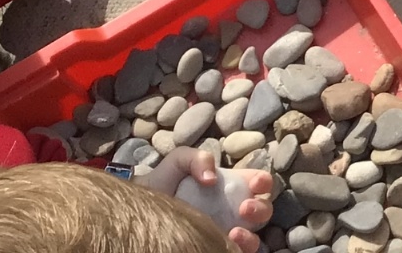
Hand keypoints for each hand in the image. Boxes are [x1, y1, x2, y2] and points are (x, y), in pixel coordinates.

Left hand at [143, 150, 272, 252]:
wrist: (138, 212)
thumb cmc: (161, 184)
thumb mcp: (178, 161)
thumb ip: (197, 158)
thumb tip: (212, 178)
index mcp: (231, 186)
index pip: (259, 183)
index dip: (264, 182)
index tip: (255, 183)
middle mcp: (233, 210)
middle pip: (263, 210)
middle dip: (261, 208)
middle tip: (245, 208)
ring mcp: (226, 231)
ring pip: (255, 237)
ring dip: (251, 235)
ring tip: (235, 232)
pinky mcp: (216, 247)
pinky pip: (236, 252)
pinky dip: (241, 249)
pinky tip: (227, 242)